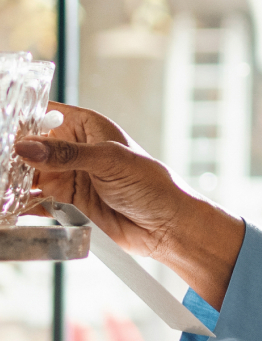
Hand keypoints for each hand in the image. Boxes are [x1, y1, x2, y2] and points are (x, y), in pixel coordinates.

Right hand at [16, 102, 244, 309]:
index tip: (3, 131)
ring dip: (10, 182)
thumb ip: (66, 154)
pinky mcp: (65, 204)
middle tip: (0, 167)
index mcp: (86, 126)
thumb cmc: (151, 183)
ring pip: (25, 176)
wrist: (166, 225)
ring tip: (2, 189)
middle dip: (10, 156)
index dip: (19, 119)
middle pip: (28, 148)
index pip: (43, 114)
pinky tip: (8, 208)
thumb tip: (26, 147)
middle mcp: (72, 150)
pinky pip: (33, 202)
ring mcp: (66, 177)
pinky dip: (18, 205)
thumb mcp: (109, 161)